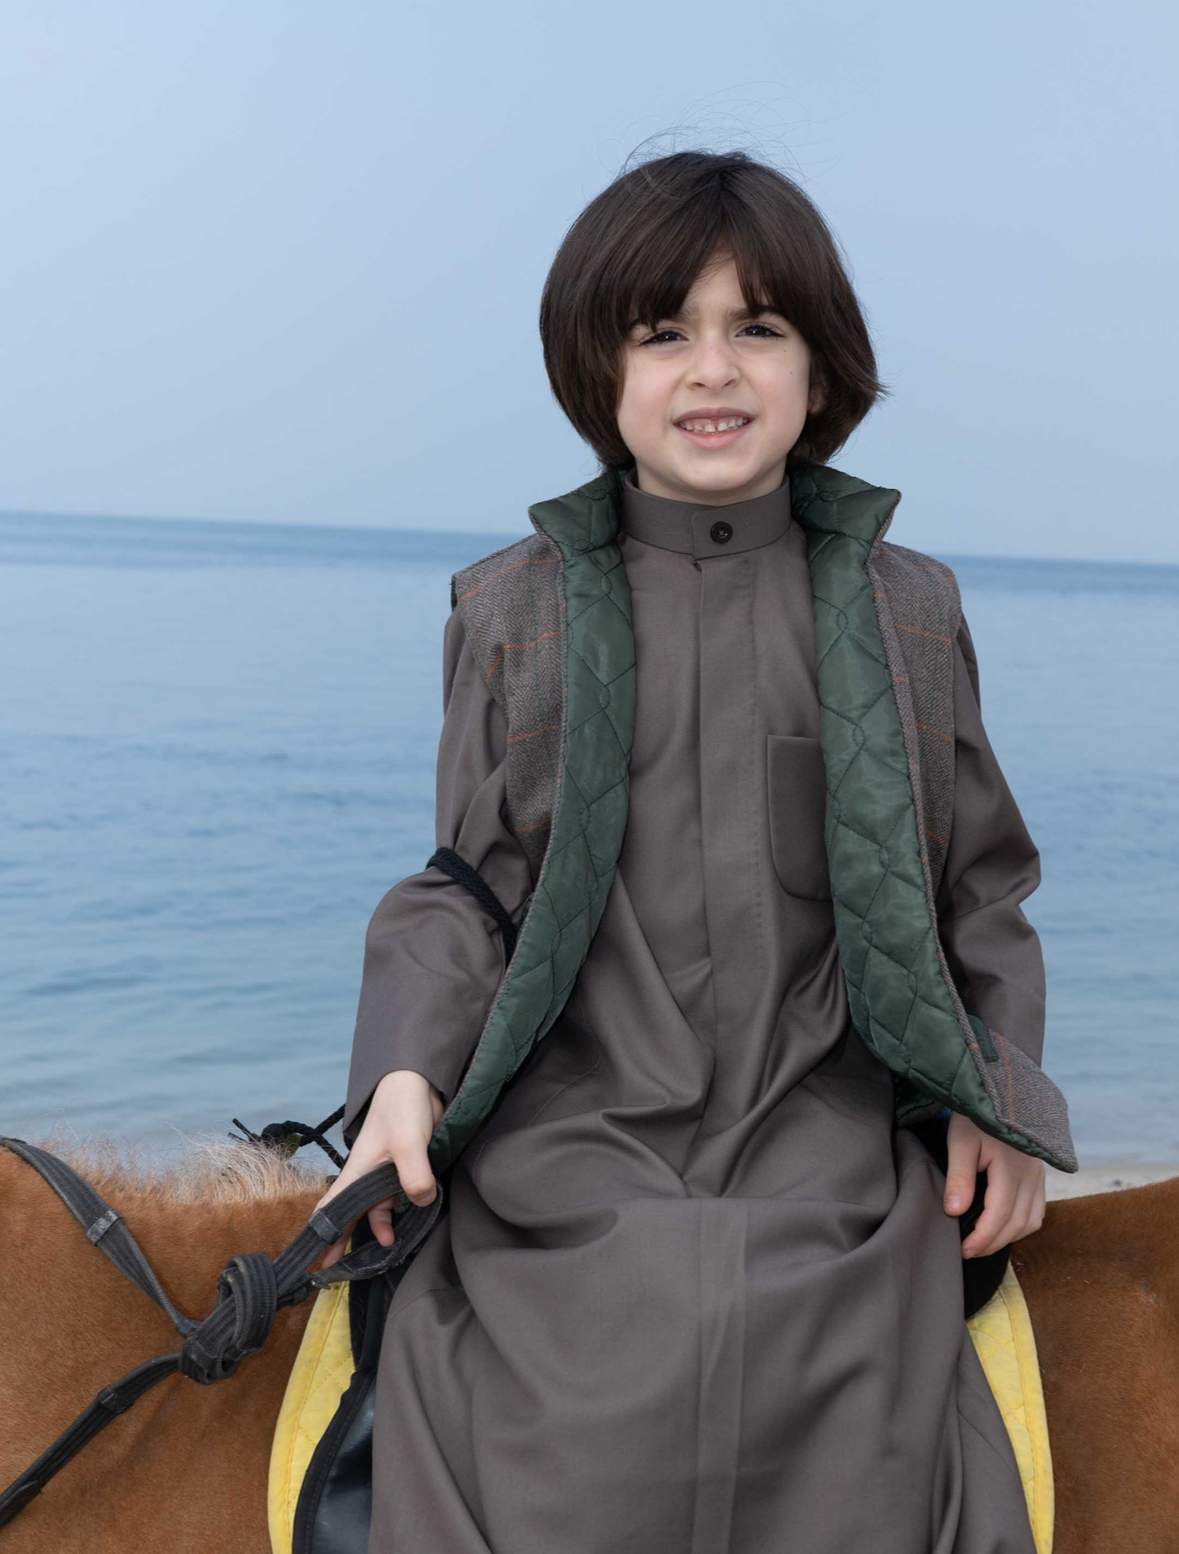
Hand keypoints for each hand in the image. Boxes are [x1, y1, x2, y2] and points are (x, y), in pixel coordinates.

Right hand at [314, 1069, 444, 1270]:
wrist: (419, 1083)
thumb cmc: (402, 1109)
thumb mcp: (408, 1142)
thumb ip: (414, 1173)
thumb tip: (422, 1202)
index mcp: (357, 1172)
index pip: (332, 1208)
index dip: (323, 1235)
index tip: (317, 1263)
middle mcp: (367, 1176)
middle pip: (352, 1214)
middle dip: (345, 1241)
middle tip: (342, 1272)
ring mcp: (386, 1173)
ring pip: (377, 1208)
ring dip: (379, 1228)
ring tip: (386, 1251)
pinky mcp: (405, 1169)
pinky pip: (398, 1198)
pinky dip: (399, 1213)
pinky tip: (408, 1225)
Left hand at [942, 1112, 1045, 1258]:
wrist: (998, 1090)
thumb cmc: (975, 1114)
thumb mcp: (960, 1141)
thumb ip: (960, 1177)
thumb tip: (955, 1212)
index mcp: (1011, 1167)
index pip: (1000, 1214)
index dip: (983, 1238)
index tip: (963, 1250)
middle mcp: (1031, 1174)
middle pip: (1018, 1223)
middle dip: (993, 1243)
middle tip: (968, 1251)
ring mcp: (1038, 1174)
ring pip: (1031, 1219)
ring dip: (1009, 1237)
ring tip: (982, 1243)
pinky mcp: (1039, 1173)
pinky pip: (1038, 1209)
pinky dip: (1022, 1224)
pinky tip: (1003, 1226)